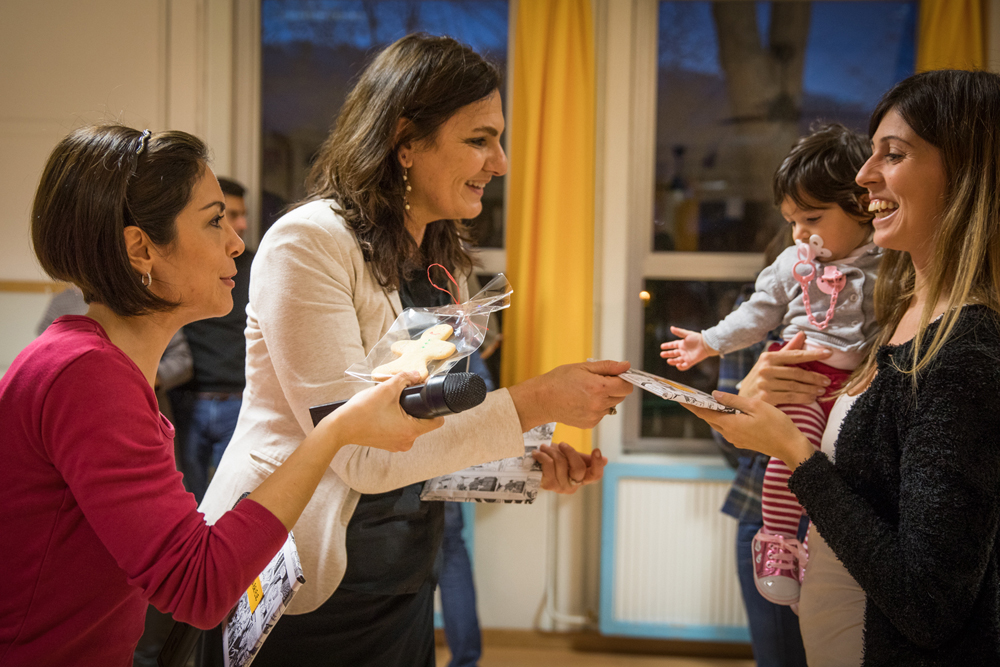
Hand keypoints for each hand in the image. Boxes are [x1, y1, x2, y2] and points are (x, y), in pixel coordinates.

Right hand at [329, 372, 443, 451]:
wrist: (340, 427)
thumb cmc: (362, 411)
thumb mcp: (386, 389)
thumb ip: (405, 378)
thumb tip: (417, 374)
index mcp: (411, 430)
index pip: (437, 421)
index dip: (435, 407)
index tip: (425, 397)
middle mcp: (407, 441)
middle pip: (424, 422)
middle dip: (417, 408)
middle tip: (404, 397)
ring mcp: (397, 445)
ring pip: (411, 426)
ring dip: (406, 414)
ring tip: (391, 404)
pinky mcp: (388, 444)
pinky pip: (400, 431)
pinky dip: (396, 421)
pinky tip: (384, 413)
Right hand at [509, 359, 632, 430]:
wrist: (542, 400)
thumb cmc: (559, 380)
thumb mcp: (583, 367)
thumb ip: (608, 366)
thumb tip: (626, 366)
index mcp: (600, 388)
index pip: (627, 386)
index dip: (623, 379)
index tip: (616, 376)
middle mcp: (599, 404)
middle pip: (621, 396)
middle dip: (614, 388)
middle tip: (596, 382)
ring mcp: (595, 416)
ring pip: (611, 406)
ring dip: (605, 399)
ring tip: (586, 393)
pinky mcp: (590, 424)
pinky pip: (601, 414)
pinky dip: (596, 408)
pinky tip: (581, 402)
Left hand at [533, 442, 607, 493]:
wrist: (532, 466)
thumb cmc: (554, 460)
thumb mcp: (570, 457)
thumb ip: (584, 458)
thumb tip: (606, 460)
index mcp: (582, 478)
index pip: (595, 475)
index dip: (597, 464)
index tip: (596, 450)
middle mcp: (574, 485)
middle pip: (578, 469)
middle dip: (570, 452)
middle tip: (562, 444)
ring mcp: (561, 487)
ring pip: (561, 464)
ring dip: (551, 452)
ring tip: (544, 447)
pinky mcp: (548, 485)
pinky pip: (548, 466)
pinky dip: (542, 456)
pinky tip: (538, 453)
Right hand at [659, 327, 715, 369]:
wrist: (706, 344)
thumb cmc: (697, 338)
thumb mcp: (687, 334)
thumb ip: (679, 332)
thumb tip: (671, 328)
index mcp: (682, 344)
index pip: (672, 345)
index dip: (667, 346)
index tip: (661, 346)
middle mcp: (683, 350)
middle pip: (673, 353)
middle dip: (667, 354)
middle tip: (662, 354)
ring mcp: (686, 356)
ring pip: (677, 360)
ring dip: (673, 361)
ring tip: (668, 361)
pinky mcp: (691, 361)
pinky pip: (684, 366)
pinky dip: (681, 367)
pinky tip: (678, 365)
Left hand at [682, 392, 814, 470]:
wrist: (791, 447)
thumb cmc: (777, 425)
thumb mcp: (755, 406)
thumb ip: (733, 400)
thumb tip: (714, 395)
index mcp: (729, 424)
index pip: (704, 412)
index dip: (690, 404)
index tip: (679, 397)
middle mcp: (729, 434)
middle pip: (710, 418)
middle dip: (700, 407)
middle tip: (691, 396)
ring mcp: (736, 439)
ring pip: (720, 423)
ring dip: (714, 413)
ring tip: (708, 400)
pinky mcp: (744, 441)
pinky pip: (729, 428)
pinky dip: (725, 418)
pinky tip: (729, 410)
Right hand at [739, 332, 831, 405]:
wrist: (742, 400)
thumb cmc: (759, 379)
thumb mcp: (770, 363)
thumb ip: (787, 350)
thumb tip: (802, 334)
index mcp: (768, 358)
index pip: (795, 355)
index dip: (813, 354)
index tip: (829, 353)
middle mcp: (765, 369)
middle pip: (797, 373)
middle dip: (815, 377)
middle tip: (827, 381)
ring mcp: (765, 384)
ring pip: (795, 386)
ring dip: (811, 389)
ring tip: (822, 390)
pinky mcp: (765, 398)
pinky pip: (791, 397)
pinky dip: (804, 398)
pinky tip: (811, 399)